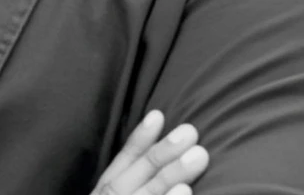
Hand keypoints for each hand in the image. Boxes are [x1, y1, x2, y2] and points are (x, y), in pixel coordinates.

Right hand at [90, 110, 209, 194]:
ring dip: (172, 174)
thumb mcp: (115, 191)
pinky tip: (186, 192)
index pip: (123, 160)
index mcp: (106, 190)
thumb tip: (163, 150)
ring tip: (198, 157)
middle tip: (190, 132)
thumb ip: (134, 177)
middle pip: (138, 174)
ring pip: (148, 194)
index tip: (158, 115)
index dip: (139, 138)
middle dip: (163, 151)